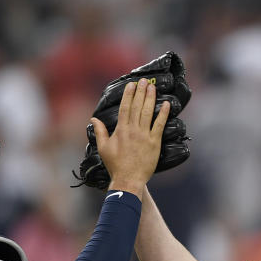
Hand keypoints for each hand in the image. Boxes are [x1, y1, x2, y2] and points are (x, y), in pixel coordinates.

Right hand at [90, 79, 169, 194]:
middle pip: (137, 106)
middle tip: (144, 81)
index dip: (129, 94)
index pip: (125, 107)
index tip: (132, 84)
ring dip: (151, 98)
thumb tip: (93, 119)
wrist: (128, 179)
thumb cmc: (115, 165)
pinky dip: (164, 114)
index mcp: (121, 130)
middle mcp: (133, 130)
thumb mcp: (103, 148)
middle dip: (141, 92)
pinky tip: (167, 104)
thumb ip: (100, 132)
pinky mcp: (155, 143)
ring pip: (148, 113)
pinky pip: (160, 125)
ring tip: (153, 87)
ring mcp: (145, 136)